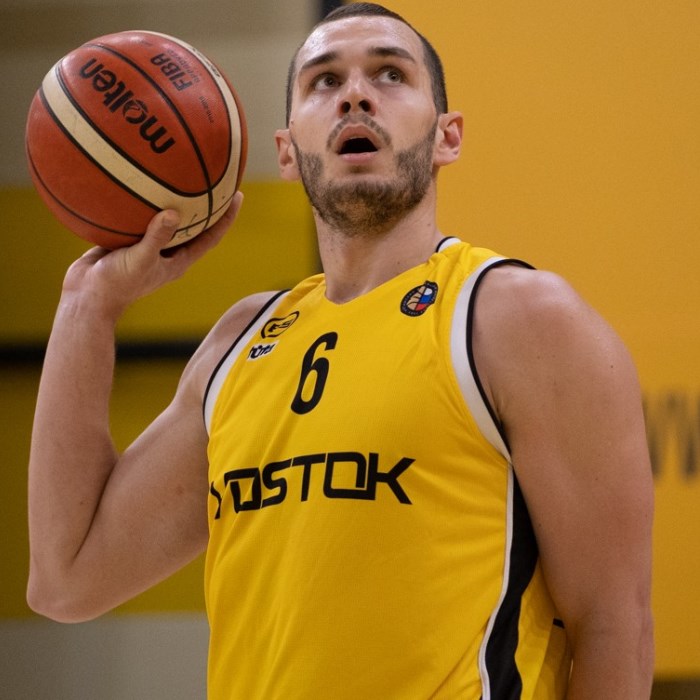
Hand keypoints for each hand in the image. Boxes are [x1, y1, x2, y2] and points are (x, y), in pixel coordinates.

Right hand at [61, 192, 243, 318]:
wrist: (86, 296)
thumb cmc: (117, 284)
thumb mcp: (140, 260)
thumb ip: (157, 237)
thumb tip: (174, 213)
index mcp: (178, 261)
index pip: (210, 237)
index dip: (226, 218)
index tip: (238, 195)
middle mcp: (167, 253)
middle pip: (194, 225)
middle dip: (205, 203)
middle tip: (215, 177)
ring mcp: (147, 246)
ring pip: (165, 220)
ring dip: (173, 199)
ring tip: (178, 172)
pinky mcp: (127, 240)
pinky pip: (138, 217)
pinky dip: (139, 201)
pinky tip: (136, 178)